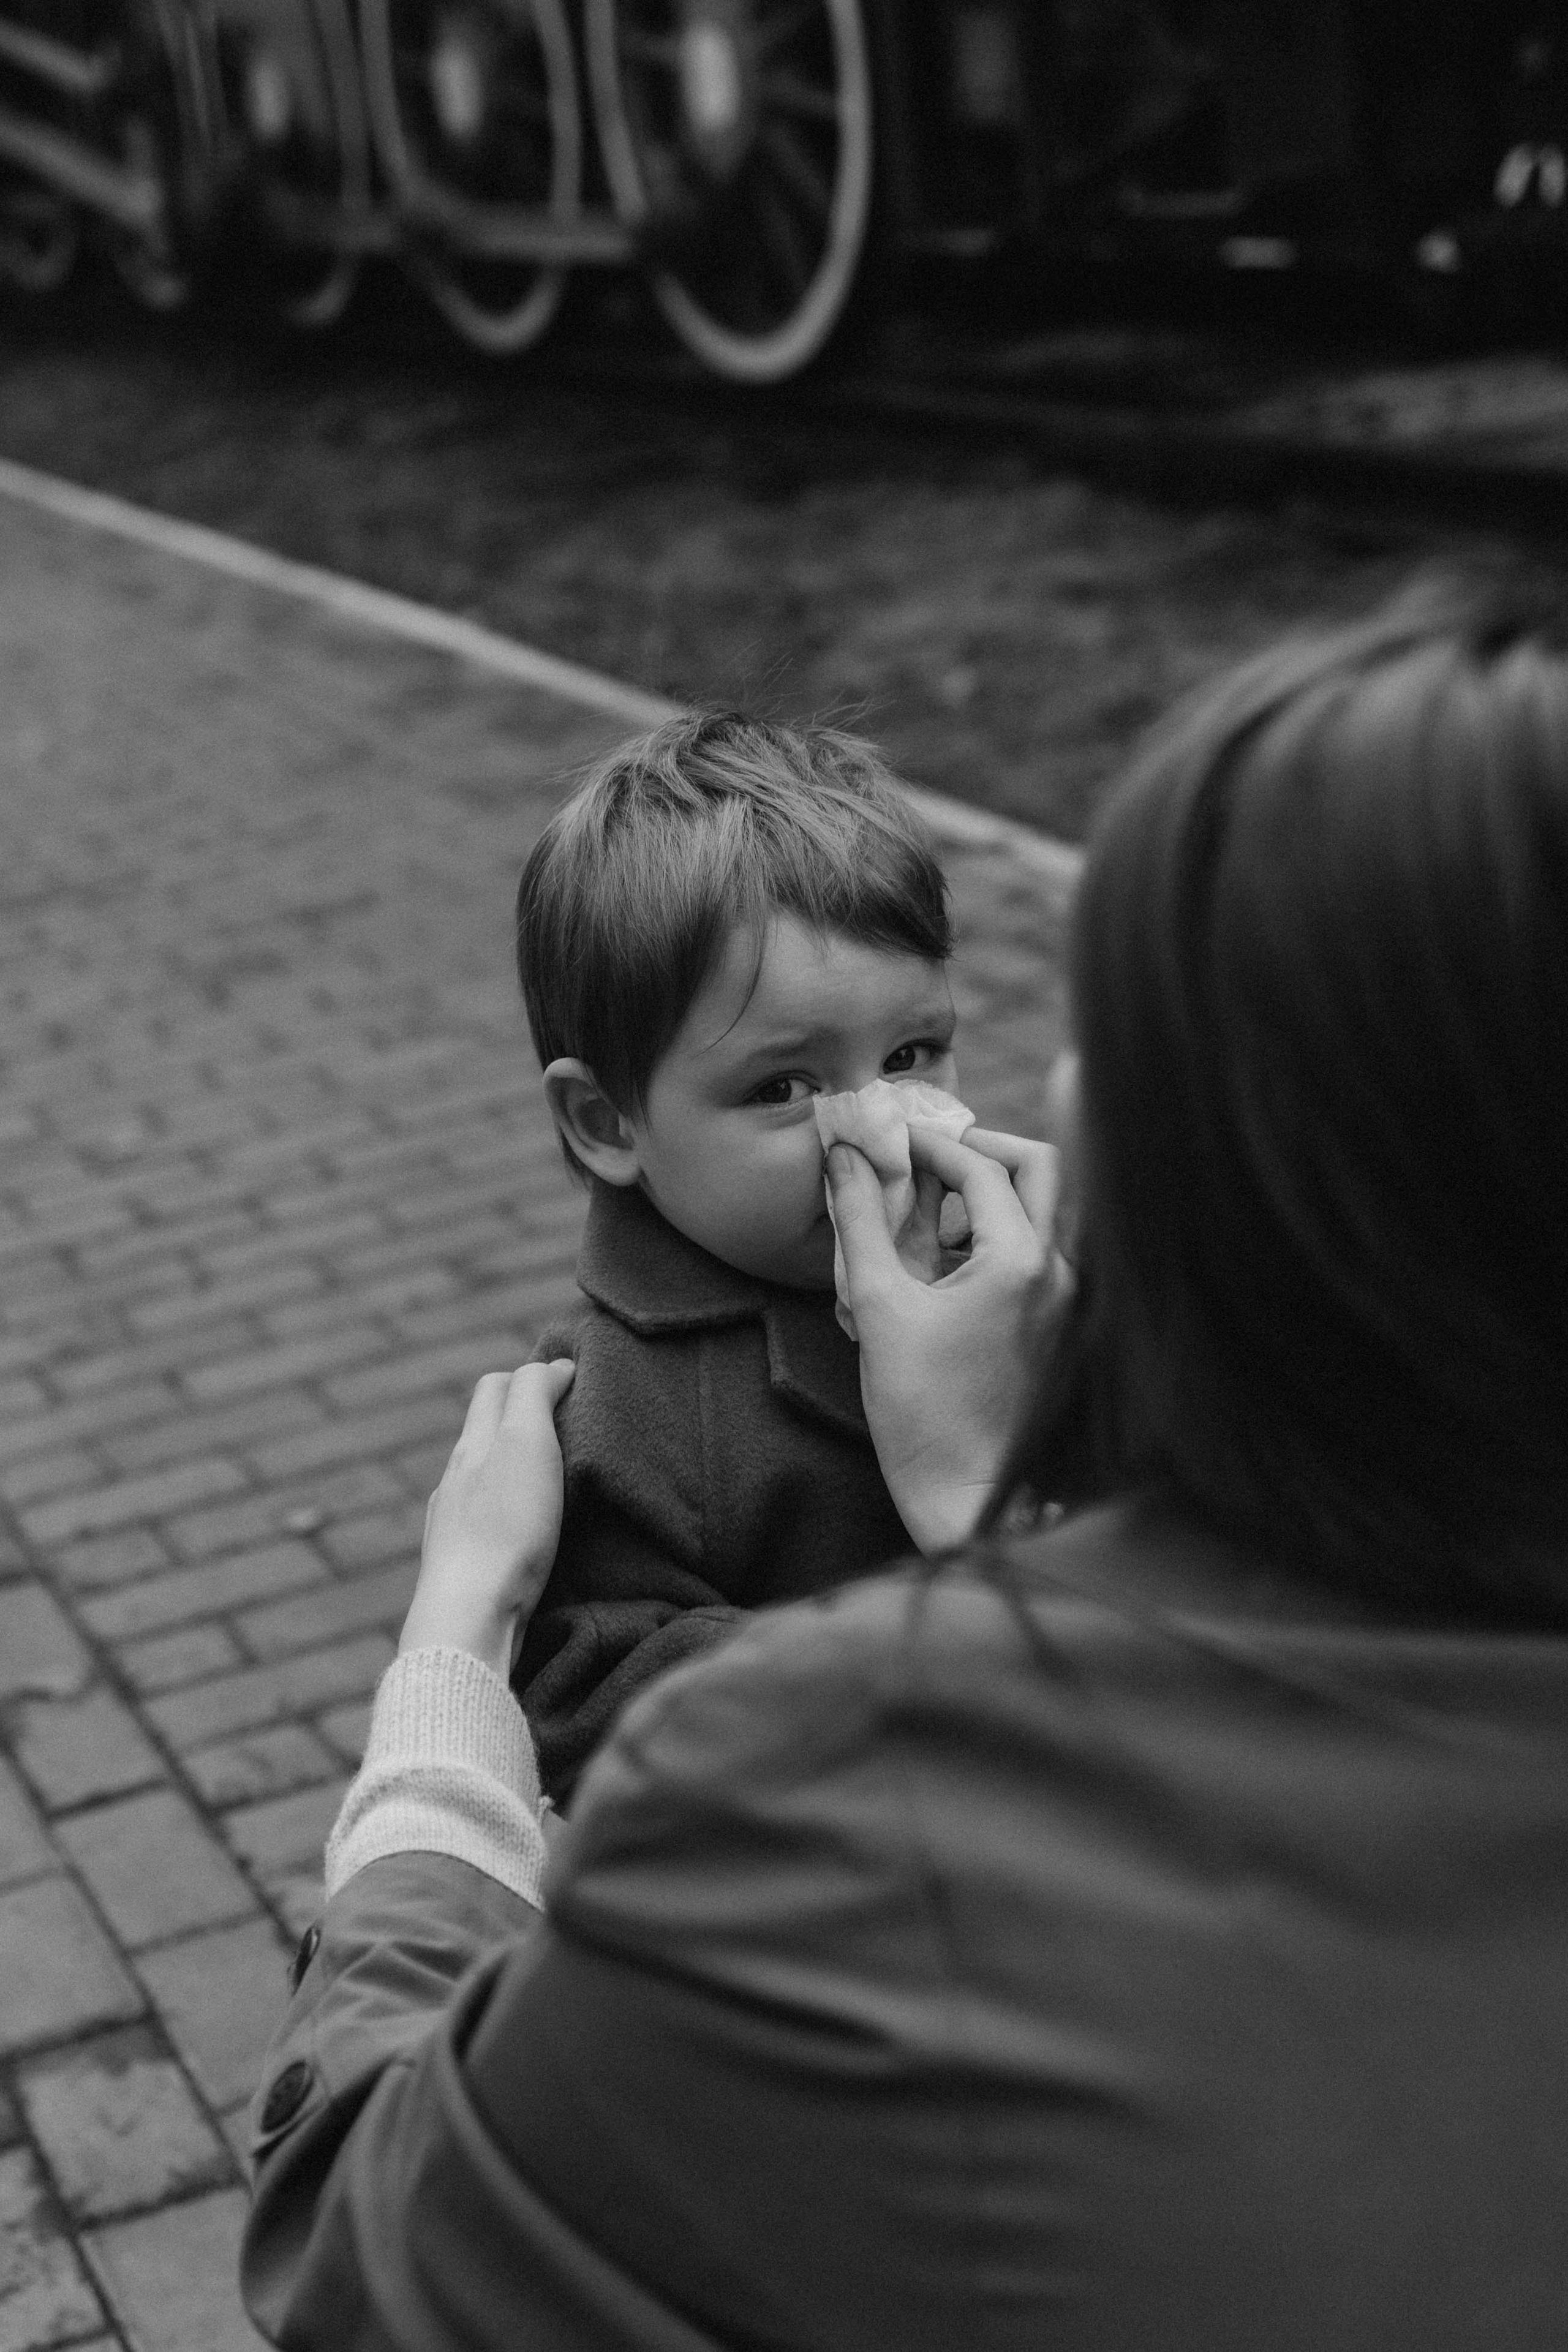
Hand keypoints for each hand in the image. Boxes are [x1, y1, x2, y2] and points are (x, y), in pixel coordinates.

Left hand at [400, 1360, 574, 1680]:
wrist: (470, 1617)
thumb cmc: (506, 1526)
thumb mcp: (527, 1442)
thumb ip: (534, 1394)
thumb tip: (553, 1366)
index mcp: (473, 1444)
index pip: (497, 1386)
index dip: (534, 1374)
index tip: (574, 1382)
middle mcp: (454, 1479)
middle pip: (485, 1430)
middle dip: (519, 1417)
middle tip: (565, 1423)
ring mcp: (451, 1525)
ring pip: (482, 1479)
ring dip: (513, 1469)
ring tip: (550, 1479)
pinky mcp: (460, 1567)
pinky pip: (482, 1522)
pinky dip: (505, 1511)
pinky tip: (522, 1532)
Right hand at [827, 1128, 1057, 1553]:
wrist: (967, 1492)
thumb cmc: (921, 1410)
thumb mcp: (878, 1305)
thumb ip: (861, 1221)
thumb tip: (843, 1158)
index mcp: (1019, 1261)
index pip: (981, 1167)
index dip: (930, 1144)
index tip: (891, 1140)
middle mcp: (1059, 1271)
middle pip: (1040, 1168)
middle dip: (983, 1149)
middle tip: (930, 1156)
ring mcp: (1068, 1300)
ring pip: (1047, 1210)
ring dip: (995, 1192)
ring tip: (936, 1208)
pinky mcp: (1061, 1325)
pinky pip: (1043, 1253)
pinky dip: (1003, 1235)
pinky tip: (953, 1259)